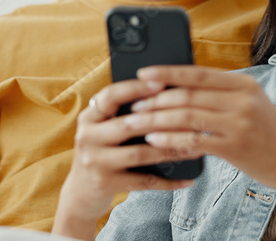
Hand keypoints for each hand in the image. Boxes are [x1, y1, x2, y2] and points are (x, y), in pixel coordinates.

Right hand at [52, 78, 199, 238]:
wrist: (81, 193)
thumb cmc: (103, 152)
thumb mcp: (104, 129)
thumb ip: (123, 113)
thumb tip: (166, 93)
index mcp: (89, 117)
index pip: (111, 95)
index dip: (136, 88)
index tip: (162, 82)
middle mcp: (88, 136)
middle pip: (128, 124)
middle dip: (162, 120)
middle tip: (190, 116)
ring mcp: (95, 161)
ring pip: (140, 153)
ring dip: (170, 149)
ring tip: (194, 146)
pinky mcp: (105, 184)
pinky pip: (144, 181)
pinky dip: (168, 181)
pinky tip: (187, 178)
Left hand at [129, 65, 275, 192]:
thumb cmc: (269, 134)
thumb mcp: (251, 104)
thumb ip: (221, 94)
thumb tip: (179, 87)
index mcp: (244, 84)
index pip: (198, 73)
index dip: (168, 72)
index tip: (143, 74)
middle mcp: (242, 100)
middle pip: (188, 95)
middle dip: (155, 99)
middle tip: (133, 104)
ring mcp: (239, 123)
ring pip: (186, 116)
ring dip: (156, 120)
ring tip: (136, 122)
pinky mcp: (235, 147)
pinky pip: (193, 140)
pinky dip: (170, 139)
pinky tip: (154, 140)